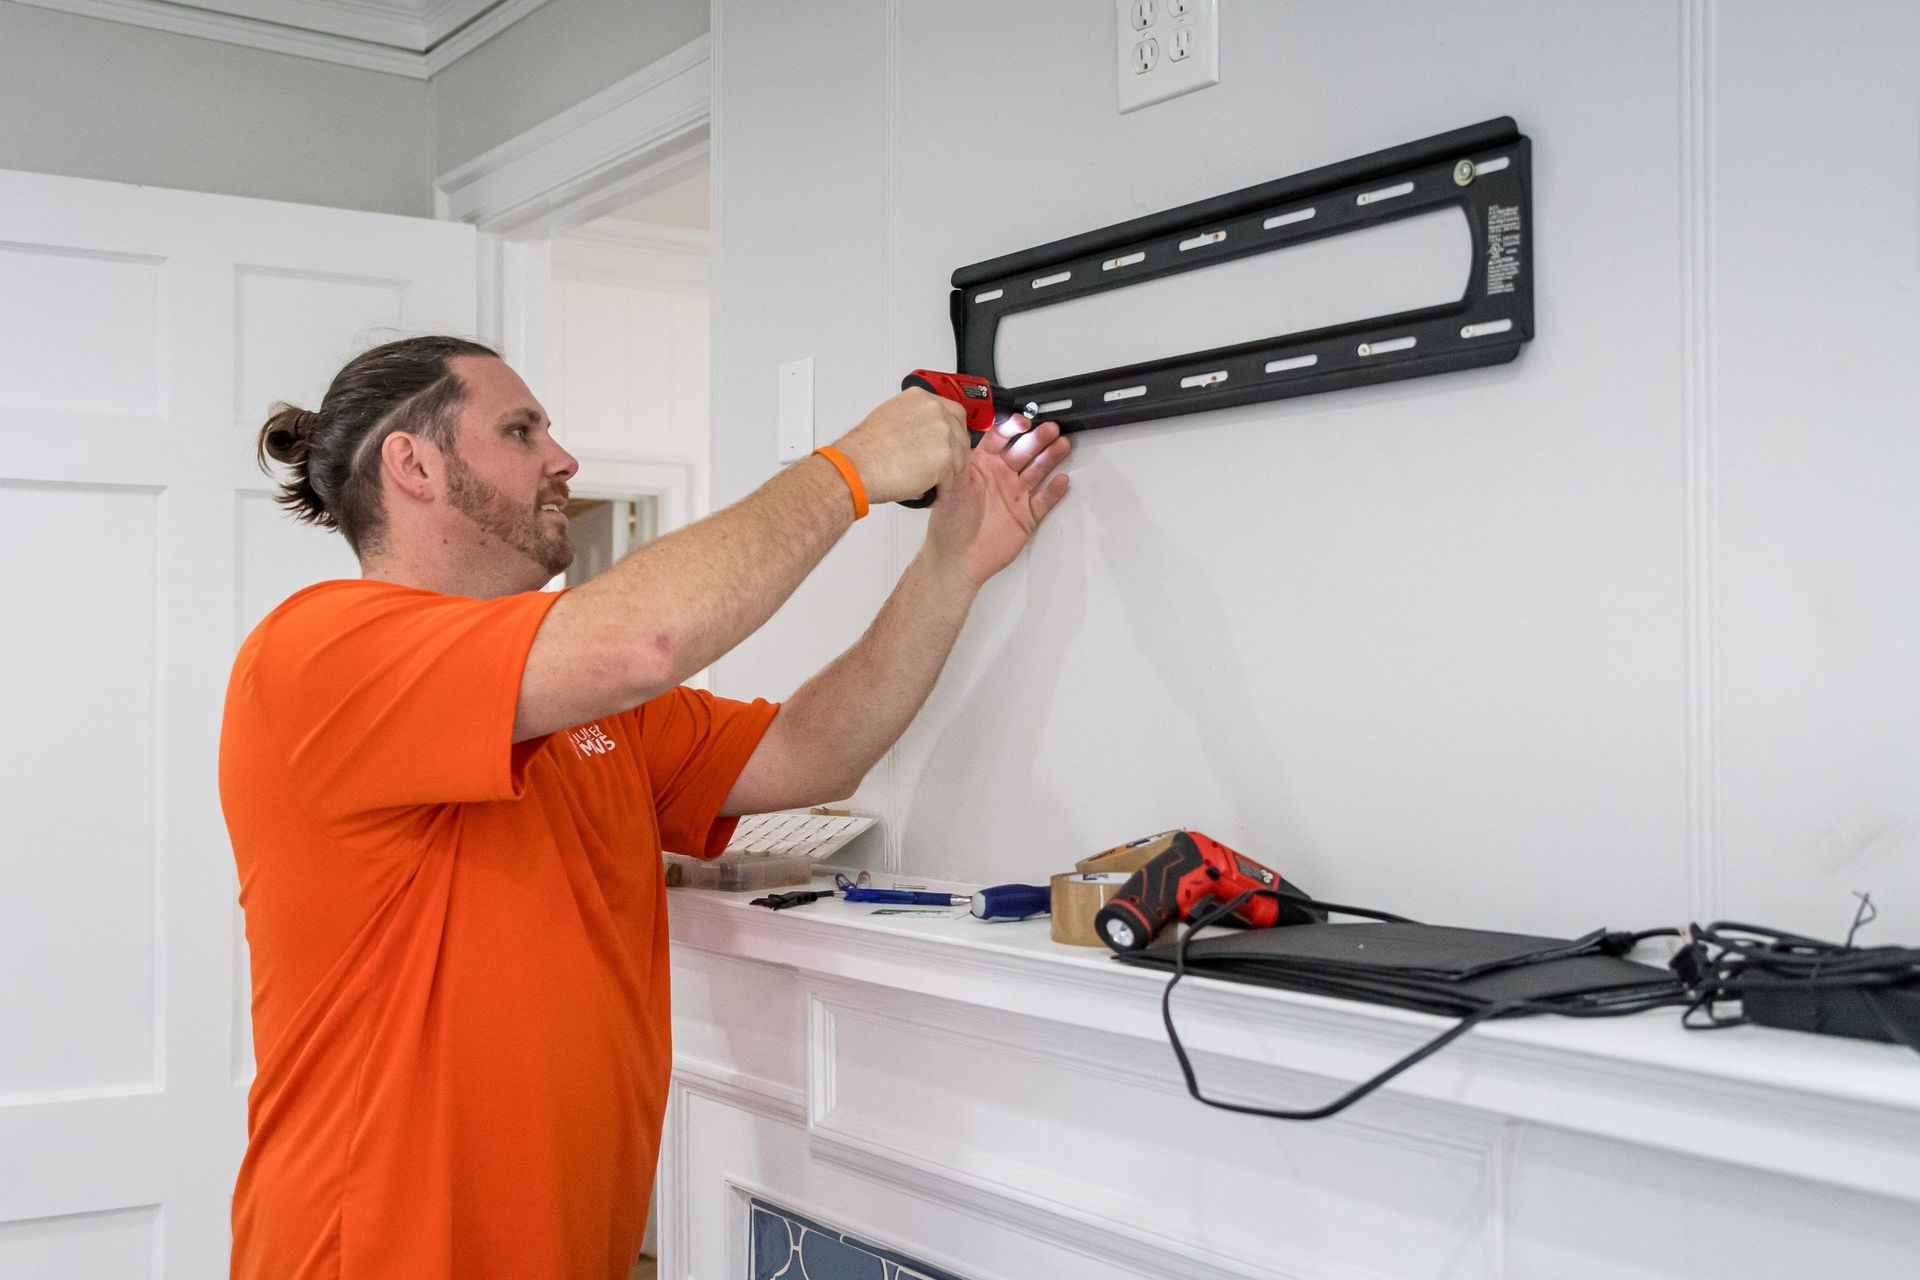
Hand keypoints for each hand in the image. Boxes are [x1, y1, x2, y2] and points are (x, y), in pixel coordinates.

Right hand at [829, 390, 969, 504]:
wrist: (857, 466)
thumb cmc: (865, 449)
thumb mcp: (890, 417)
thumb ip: (913, 420)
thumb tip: (921, 434)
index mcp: (921, 398)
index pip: (954, 413)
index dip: (952, 433)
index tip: (948, 444)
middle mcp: (935, 411)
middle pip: (961, 436)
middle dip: (952, 456)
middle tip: (939, 469)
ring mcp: (944, 433)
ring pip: (959, 460)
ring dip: (946, 475)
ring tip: (928, 483)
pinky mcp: (946, 458)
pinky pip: (952, 481)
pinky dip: (941, 491)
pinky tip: (928, 492)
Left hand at [923, 417, 1071, 585]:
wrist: (959, 559)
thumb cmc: (949, 524)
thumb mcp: (950, 486)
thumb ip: (958, 461)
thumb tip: (958, 437)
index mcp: (981, 465)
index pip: (999, 438)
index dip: (1011, 428)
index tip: (1022, 423)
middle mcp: (1001, 476)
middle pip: (1024, 451)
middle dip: (1038, 438)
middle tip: (1051, 429)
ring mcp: (1016, 495)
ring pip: (1038, 470)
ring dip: (1050, 457)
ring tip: (1062, 445)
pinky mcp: (1027, 515)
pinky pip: (1044, 500)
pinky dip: (1054, 491)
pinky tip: (1062, 480)